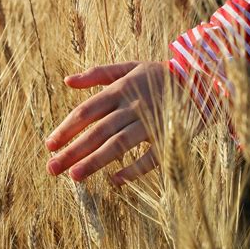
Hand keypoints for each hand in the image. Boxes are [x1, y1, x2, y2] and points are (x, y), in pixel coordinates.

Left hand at [45, 61, 169, 185]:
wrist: (201, 81)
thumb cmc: (159, 75)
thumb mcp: (129, 67)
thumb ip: (98, 73)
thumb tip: (67, 81)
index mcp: (120, 89)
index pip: (86, 111)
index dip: (66, 128)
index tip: (49, 145)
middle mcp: (132, 106)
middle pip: (98, 131)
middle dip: (73, 150)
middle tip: (52, 168)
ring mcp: (151, 122)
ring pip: (119, 144)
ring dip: (96, 161)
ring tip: (75, 177)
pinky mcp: (169, 136)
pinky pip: (151, 156)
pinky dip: (134, 169)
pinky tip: (115, 181)